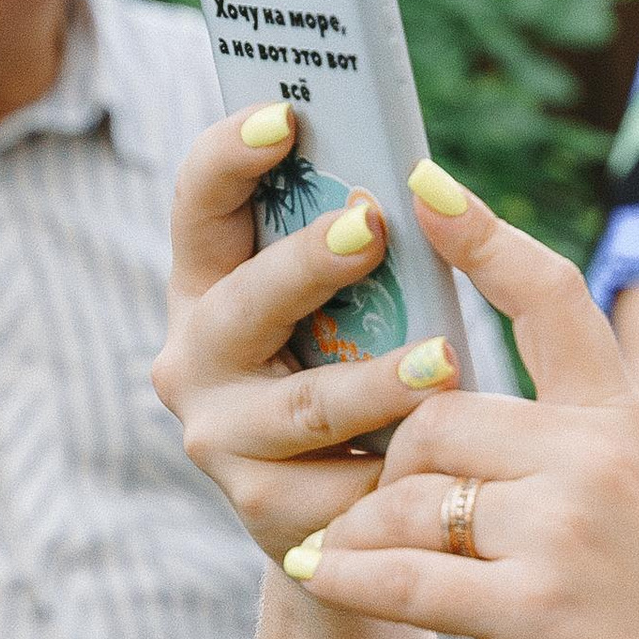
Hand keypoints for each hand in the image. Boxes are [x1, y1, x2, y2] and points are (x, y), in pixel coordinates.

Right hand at [151, 99, 436, 560]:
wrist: (348, 522)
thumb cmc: (360, 378)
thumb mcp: (353, 309)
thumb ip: (363, 251)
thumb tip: (427, 181)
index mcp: (211, 283)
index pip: (199, 202)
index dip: (230, 154)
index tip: (286, 116)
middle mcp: (194, 357)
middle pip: (246, 301)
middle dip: (308, 262)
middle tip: (372, 226)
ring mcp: (220, 437)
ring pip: (305, 404)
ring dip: (376, 383)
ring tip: (443, 362)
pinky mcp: (261, 510)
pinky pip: (342, 483)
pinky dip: (398, 469)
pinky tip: (444, 463)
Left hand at [287, 166, 638, 638]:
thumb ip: (563, 453)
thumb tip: (444, 414)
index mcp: (622, 425)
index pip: (553, 300)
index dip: (483, 236)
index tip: (421, 185)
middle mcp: (596, 462)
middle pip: (435, 419)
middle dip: (396, 468)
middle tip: (395, 520)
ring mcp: (564, 534)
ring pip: (406, 496)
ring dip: (373, 535)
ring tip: (369, 568)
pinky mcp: (529, 610)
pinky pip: (396, 574)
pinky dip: (345, 577)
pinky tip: (320, 573)